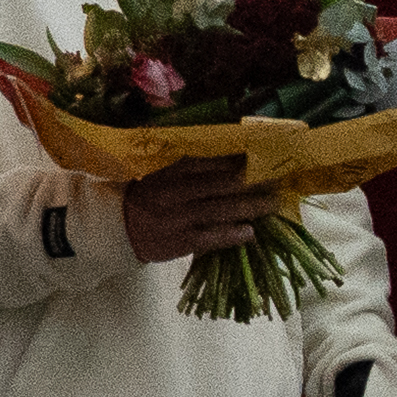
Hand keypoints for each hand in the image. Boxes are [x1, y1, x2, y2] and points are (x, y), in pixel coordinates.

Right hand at [119, 159, 265, 263]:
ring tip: (273, 204)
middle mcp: (175, 192)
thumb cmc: (145, 198)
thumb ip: (187, 166)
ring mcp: (178, 217)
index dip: (238, 159)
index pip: (209, 161)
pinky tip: (250, 232)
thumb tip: (231, 156)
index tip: (263, 156)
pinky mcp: (180, 241)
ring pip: (221, 210)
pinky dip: (232, 234)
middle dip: (253, 181)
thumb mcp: (159, 173)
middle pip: (221, 184)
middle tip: (279, 179)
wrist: (117, 229)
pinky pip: (211, 237)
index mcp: (170, 171)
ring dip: (251, 207)